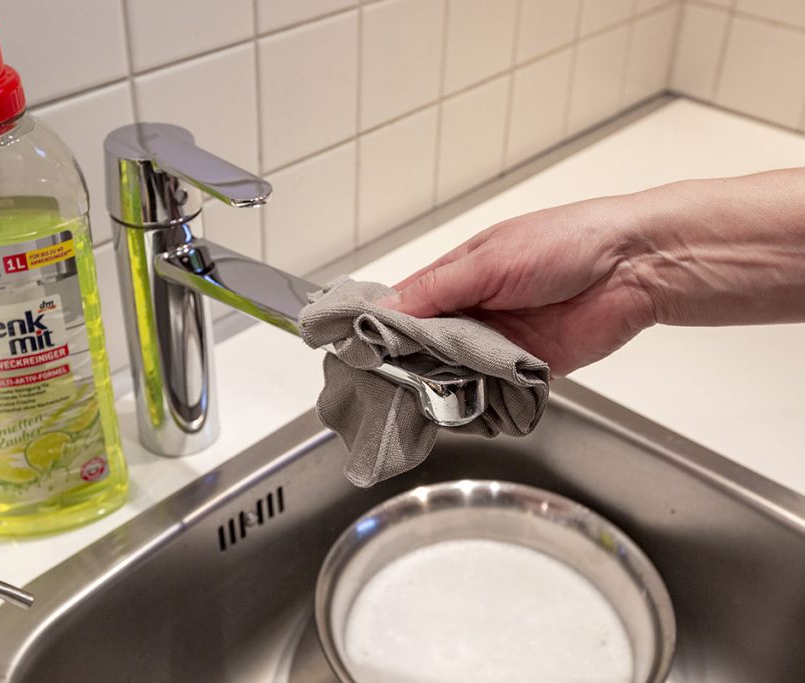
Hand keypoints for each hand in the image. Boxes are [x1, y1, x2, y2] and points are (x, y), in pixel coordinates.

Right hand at [381, 195, 657, 376]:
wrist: (632, 270)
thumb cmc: (564, 244)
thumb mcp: (488, 260)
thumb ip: (435, 290)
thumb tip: (382, 310)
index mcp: (456, 276)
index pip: (403, 305)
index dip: (377, 326)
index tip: (354, 349)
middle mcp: (471, 311)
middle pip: (421, 345)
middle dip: (404, 363)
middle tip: (380, 384)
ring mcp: (496, 343)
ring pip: (450, 373)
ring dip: (438, 383)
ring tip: (418, 395)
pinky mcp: (522, 371)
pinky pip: (488, 391)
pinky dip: (474, 398)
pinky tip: (458, 405)